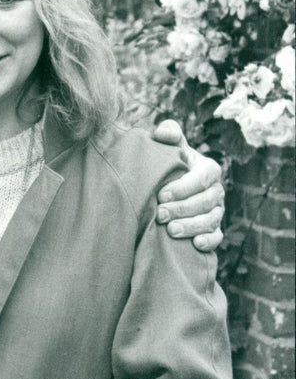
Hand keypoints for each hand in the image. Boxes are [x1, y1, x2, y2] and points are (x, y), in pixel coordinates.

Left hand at [152, 119, 223, 250]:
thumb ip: (167, 134)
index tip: (160, 194)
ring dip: (192, 226)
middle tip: (160, 214)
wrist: (168, 188)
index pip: (202, 177)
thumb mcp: (169, 147)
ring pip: (211, 220)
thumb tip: (164, 133)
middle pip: (206, 201)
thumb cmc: (169, 165)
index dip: (183, 187)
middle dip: (183, 208)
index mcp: (208, 169)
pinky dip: (209, 241)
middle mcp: (216, 190)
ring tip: (171, 231)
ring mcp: (217, 211)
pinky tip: (196, 245)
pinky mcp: (214, 229)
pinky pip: (217, 237)